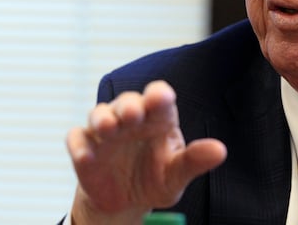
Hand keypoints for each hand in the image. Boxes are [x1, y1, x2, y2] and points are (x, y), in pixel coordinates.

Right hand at [66, 80, 226, 223]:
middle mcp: (130, 119)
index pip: (159, 98)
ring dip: (102, 118)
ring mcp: (105, 132)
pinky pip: (77, 139)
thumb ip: (195, 161)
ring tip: (108, 129)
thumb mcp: (176, 175)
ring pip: (99, 114)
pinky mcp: (85, 147)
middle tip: (132, 114)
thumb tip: (220, 151)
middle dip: (128, 106)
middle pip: (127, 102)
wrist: (124, 202)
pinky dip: (79, 146)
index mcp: (157, 119)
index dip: (158, 95)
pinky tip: (86, 157)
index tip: (161, 98)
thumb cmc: (155, 179)